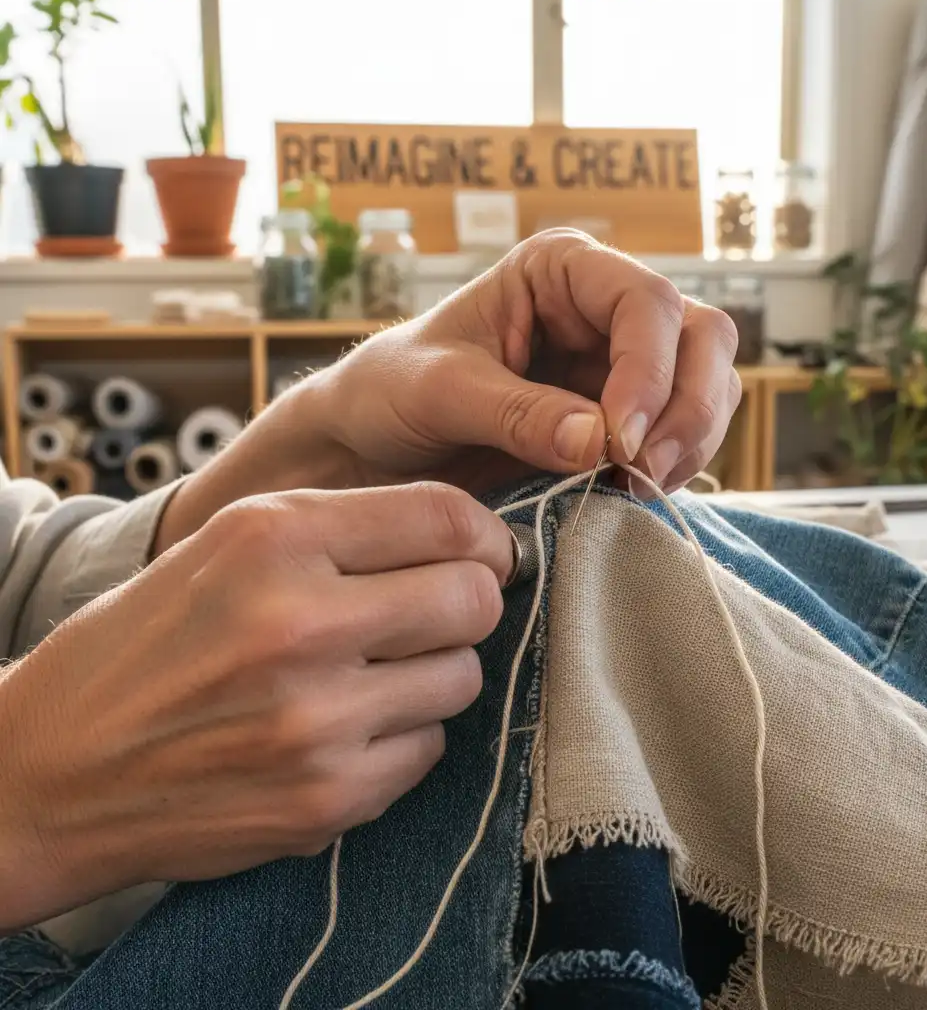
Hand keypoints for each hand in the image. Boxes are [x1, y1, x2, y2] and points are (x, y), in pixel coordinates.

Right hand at [0, 483, 509, 931]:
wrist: (53, 771)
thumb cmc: (148, 643)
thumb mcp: (228, 545)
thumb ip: (347, 528)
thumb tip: (471, 537)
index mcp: (272, 540)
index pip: (445, 516)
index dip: (482, 533)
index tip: (482, 550)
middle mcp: (297, 624)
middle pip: (474, 599)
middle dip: (465, 601)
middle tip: (427, 611)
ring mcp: (316, 722)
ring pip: (462, 677)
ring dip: (432, 672)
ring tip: (368, 673)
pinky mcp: (327, 799)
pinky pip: (429, 748)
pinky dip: (400, 736)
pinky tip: (342, 729)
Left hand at [315, 228, 740, 495]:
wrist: (373, 443)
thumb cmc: (391, 392)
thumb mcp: (440, 393)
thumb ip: (517, 412)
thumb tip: (600, 441)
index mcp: (561, 271)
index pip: (645, 303)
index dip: (649, 371)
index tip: (619, 440)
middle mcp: (603, 310)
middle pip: (703, 338)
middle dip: (688, 407)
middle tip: (646, 469)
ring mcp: (620, 365)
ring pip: (708, 387)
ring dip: (690, 441)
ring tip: (636, 486)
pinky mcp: (622, 419)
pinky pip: (683, 435)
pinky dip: (674, 466)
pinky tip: (629, 492)